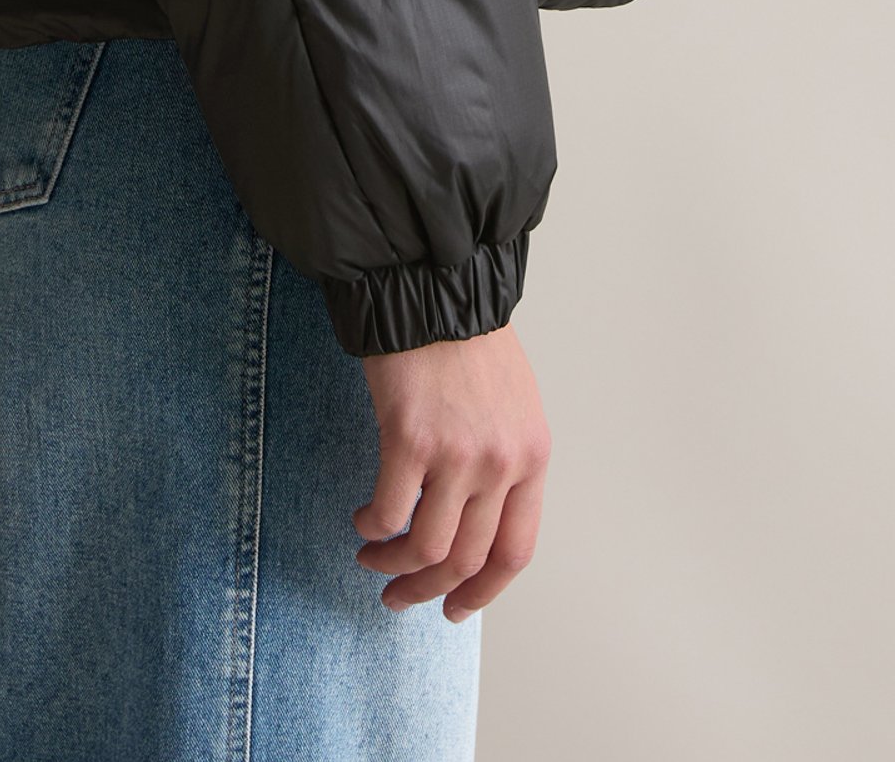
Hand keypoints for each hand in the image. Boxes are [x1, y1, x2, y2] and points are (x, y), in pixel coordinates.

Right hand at [354, 322, 550, 620]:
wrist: (435, 288)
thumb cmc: (469, 341)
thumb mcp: (513, 406)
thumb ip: (504, 462)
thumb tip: (476, 520)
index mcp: (532, 458)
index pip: (514, 552)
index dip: (482, 591)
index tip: (454, 606)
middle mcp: (501, 464)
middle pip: (466, 559)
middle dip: (428, 590)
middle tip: (399, 597)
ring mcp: (457, 454)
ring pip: (426, 547)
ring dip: (393, 565)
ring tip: (371, 557)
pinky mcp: (410, 438)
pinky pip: (388, 511)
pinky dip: (371, 527)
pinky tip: (362, 519)